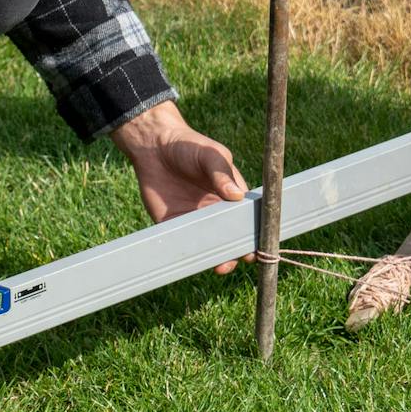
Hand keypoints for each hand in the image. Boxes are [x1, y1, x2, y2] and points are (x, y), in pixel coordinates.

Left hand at [111, 101, 249, 273]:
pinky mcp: (173, 224)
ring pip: (209, 245)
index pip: (248, 218)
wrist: (153, 146)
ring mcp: (195, 219)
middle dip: (237, 250)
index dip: (255, 232)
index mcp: (231, 196)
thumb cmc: (188, 146)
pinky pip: (183, 243)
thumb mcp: (210, 154)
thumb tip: (236, 195)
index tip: (258, 244)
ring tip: (220, 265)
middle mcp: (216, 211)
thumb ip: (222, 173)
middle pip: (231, 237)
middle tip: (240, 257)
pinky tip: (194, 259)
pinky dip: (189, 253)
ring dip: (216, 257)